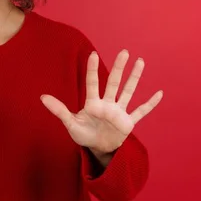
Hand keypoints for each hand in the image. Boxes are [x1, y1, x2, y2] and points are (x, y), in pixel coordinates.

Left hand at [41, 49, 162, 154]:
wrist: (97, 148)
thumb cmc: (83, 134)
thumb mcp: (70, 124)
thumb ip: (59, 110)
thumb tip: (42, 97)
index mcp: (93, 103)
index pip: (93, 83)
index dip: (93, 70)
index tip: (93, 54)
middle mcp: (107, 104)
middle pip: (114, 82)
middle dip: (119, 68)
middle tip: (124, 52)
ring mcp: (119, 112)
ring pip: (128, 92)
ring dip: (135, 78)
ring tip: (140, 62)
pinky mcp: (128, 123)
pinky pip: (141, 112)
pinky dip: (150, 104)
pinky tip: (159, 93)